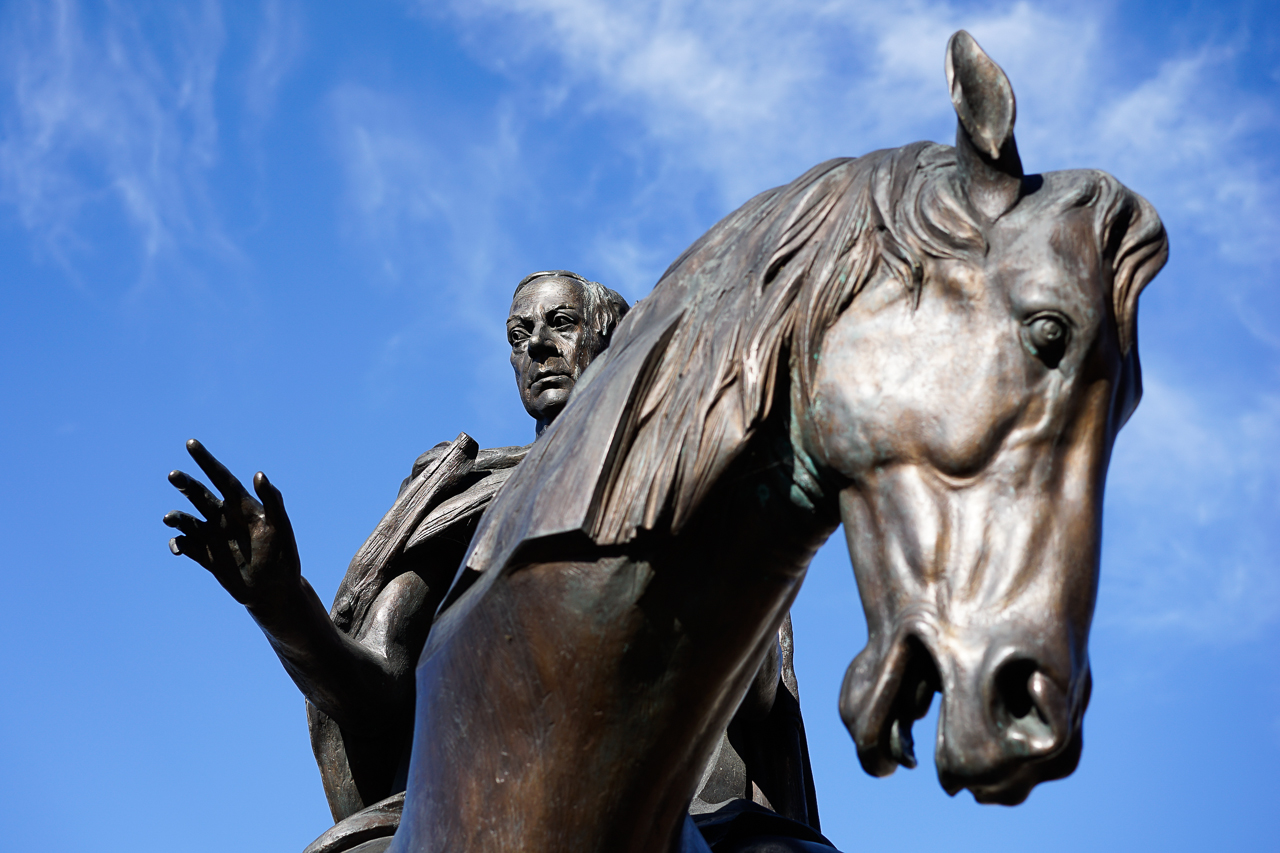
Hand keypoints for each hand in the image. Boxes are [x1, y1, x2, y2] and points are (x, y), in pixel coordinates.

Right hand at [164, 439, 300, 606]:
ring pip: (186, 519)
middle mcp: (224, 517)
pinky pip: (184, 545)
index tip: (191, 443)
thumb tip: (258, 474)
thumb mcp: (281, 526)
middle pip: (199, 495)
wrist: (275, 590)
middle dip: (185, 484)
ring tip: (171, 519)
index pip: (222, 478)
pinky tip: (179, 547)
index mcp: (242, 506)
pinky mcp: (205, 556)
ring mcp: (213, 536)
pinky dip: (177, 543)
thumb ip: (272, 501)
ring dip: (176, 516)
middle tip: (174, 475)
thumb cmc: (283, 555)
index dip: (207, 461)